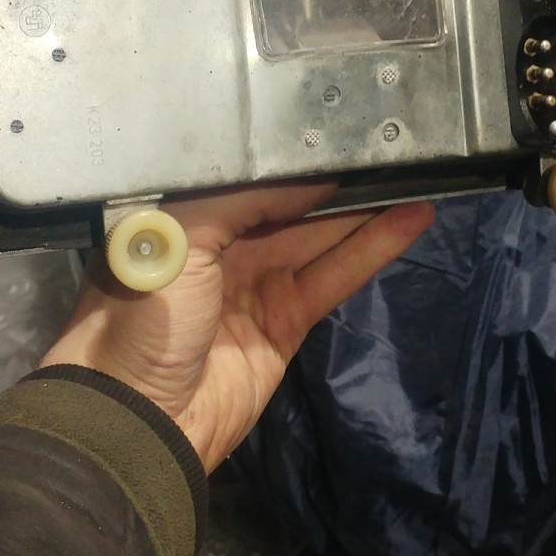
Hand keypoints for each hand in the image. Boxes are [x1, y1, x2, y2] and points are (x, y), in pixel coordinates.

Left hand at [39, 183, 434, 470]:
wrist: (141, 416)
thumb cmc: (144, 314)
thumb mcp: (179, 237)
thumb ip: (242, 201)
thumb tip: (308, 181)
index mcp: (185, 221)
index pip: (249, 182)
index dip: (293, 163)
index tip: (338, 139)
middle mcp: (221, 249)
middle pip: (291, 208)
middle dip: (336, 183)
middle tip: (387, 153)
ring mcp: (256, 286)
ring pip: (320, 238)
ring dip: (367, 212)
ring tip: (414, 180)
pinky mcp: (286, 323)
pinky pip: (334, 276)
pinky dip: (371, 249)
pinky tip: (406, 222)